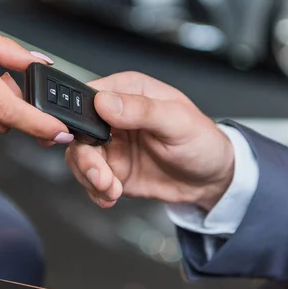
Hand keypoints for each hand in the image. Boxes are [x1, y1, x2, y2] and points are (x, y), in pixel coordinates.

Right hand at [65, 72, 234, 208]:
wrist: (211, 179)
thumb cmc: (202, 141)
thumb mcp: (177, 121)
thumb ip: (141, 110)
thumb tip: (106, 102)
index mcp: (128, 91)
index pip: (87, 95)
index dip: (76, 116)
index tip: (80, 138)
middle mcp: (114, 116)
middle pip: (78, 131)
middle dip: (85, 158)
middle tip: (102, 176)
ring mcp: (111, 144)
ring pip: (80, 158)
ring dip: (90, 177)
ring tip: (111, 189)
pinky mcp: (112, 169)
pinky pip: (90, 179)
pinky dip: (96, 191)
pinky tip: (111, 196)